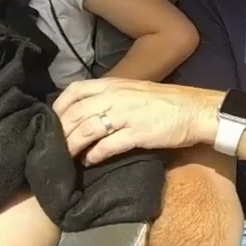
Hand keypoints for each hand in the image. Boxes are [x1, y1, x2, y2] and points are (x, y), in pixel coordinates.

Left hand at [52, 78, 219, 164]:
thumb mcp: (132, 91)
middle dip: (61, 131)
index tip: (50, 122)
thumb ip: (110, 97)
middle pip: (77, 113)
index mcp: (113, 84)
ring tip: (66, 157)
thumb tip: (87, 112)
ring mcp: (126, 114)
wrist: (194, 109)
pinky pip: (109, 145)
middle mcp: (116, 96)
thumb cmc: (164, 101)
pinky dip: (95, 155)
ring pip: (88, 129)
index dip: (58, 107)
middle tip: (53, 147)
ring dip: (73, 145)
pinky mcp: (138, 133)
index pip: (75, 91)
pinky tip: (89, 161)